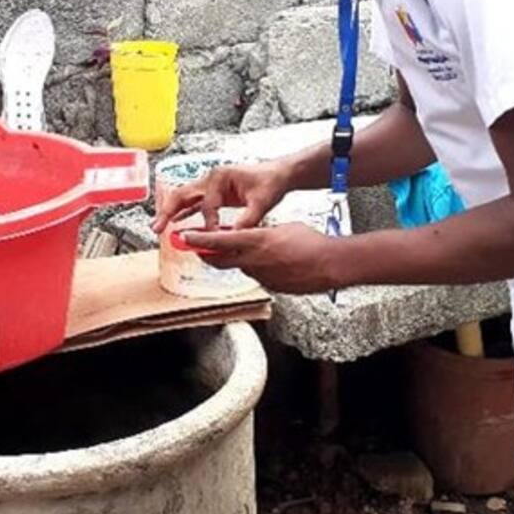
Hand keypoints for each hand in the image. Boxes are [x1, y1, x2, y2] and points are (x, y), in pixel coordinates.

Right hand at [151, 161, 292, 232]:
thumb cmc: (270, 182)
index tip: (213, 239)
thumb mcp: (262, 202)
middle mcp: (211, 178)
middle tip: (156, 227)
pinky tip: (174, 223)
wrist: (278, 174)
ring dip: (170, 212)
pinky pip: (194, 203)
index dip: (209, 224)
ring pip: (184, 198)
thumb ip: (248, 219)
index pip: (207, 205)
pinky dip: (183, 212)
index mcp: (220, 177)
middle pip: (182, 194)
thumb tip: (234, 237)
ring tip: (157, 227)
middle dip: (167, 211)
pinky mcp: (214, 193)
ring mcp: (210, 185)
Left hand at [181, 224, 345, 294]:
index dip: (198, 239)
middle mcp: (253, 260)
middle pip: (219, 260)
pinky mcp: (270, 286)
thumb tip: (255, 234)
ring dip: (234, 260)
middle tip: (198, 248)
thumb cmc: (310, 242)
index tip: (184, 237)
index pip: (218, 240)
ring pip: (238, 267)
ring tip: (239, 251)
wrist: (328, 265)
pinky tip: (268, 262)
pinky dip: (255, 268)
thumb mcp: (282, 227)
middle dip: (206, 254)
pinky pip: (256, 275)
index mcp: (254, 241)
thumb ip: (263, 231)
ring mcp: (260, 276)